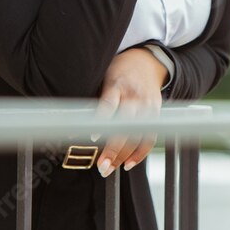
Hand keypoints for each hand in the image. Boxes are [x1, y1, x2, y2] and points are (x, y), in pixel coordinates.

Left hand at [92, 47, 167, 176]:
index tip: (94, 137)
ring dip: (124, 156)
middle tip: (101, 166)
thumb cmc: (119, 70)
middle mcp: (134, 96)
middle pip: (125, 126)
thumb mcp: (104, 76)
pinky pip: (150, 137)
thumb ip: (96, 97)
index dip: (102, 120)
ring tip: (109, 168)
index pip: (109, 103)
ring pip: (137, 135)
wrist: (146, 61)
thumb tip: (74, 122)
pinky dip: (140, 153)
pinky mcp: (155, 113)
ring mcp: (146, 105)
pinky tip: (128, 164)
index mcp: (117, 84)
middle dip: (113, 149)